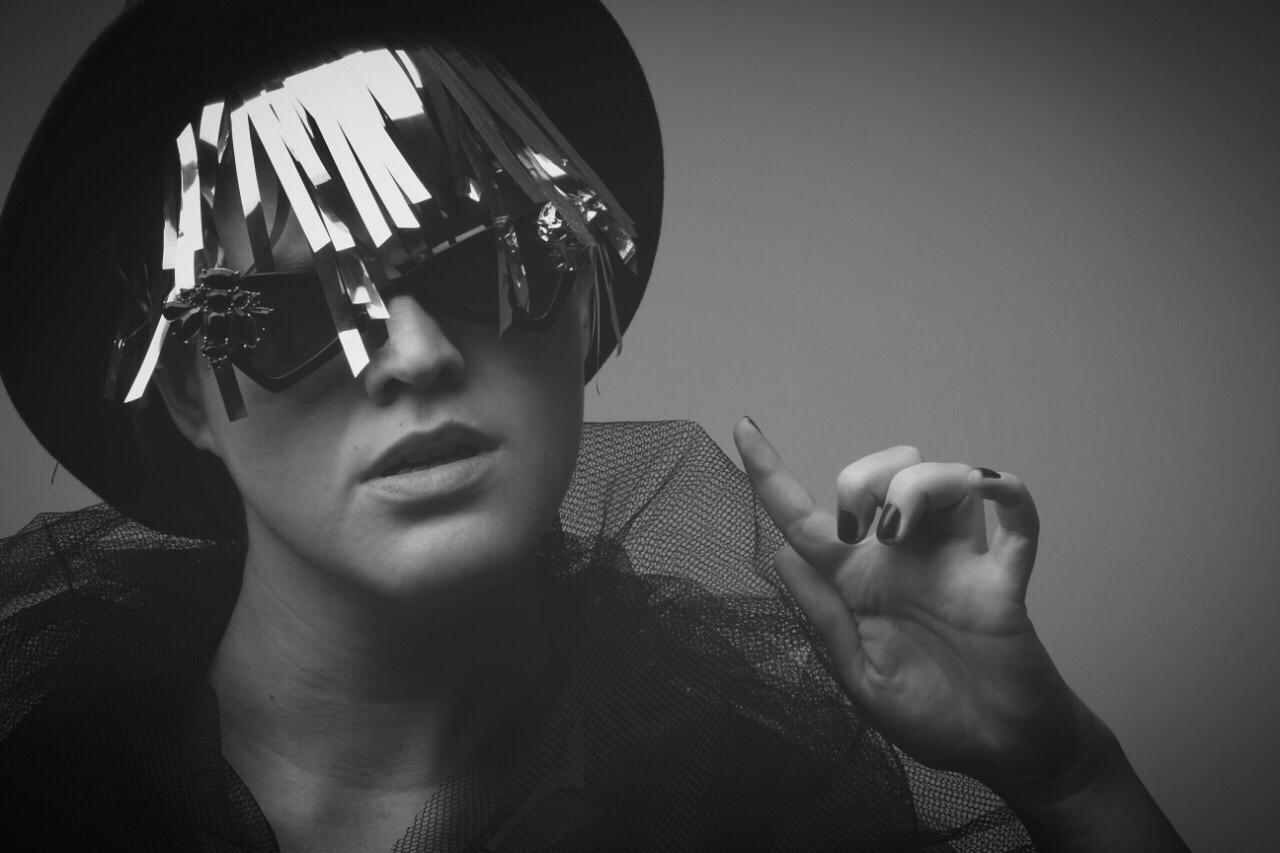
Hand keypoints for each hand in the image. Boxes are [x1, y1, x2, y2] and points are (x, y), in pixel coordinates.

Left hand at [732, 417, 1091, 792]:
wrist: (1000, 756)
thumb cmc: (930, 716)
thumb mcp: (858, 676)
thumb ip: (824, 614)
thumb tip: (780, 551)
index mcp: (858, 582)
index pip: (804, 516)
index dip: (771, 471)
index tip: (744, 428)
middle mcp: (906, 558)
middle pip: (885, 472)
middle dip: (864, 478)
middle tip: (858, 529)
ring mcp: (957, 563)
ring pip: (947, 477)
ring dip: (918, 485)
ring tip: (898, 529)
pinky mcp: (1004, 582)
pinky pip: (1019, 521)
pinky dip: (1010, 495)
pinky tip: (994, 492)